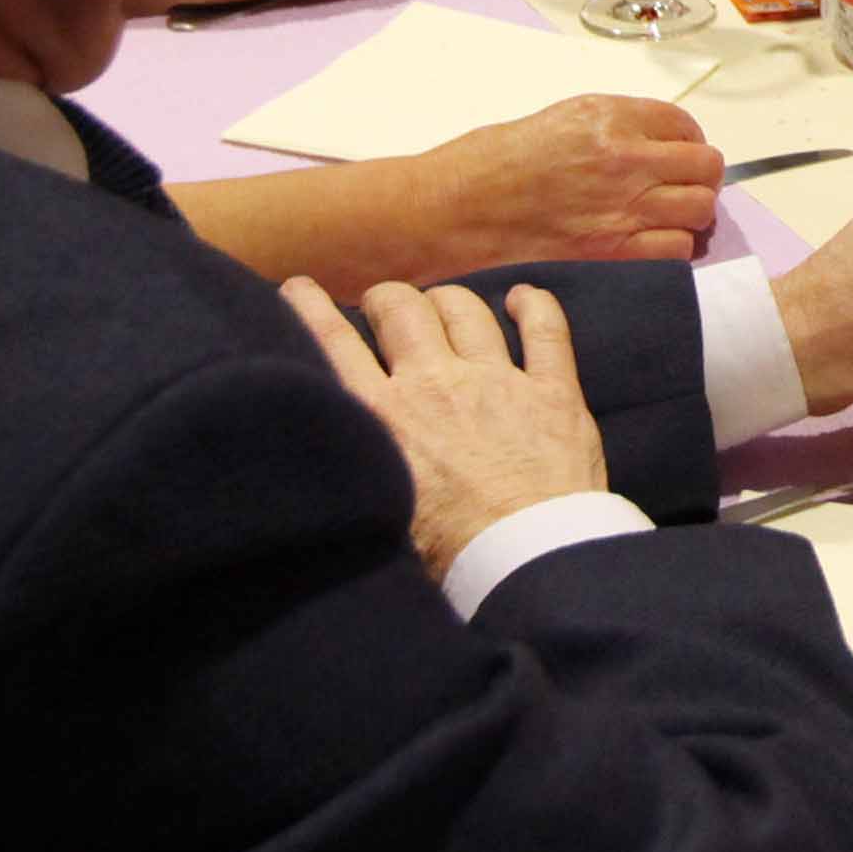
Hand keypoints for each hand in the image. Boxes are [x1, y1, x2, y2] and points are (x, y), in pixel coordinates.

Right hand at [282, 276, 603, 573]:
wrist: (525, 563)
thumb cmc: (446, 557)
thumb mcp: (375, 510)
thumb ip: (354, 466)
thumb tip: (334, 450)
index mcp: (384, 416)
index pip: (334, 342)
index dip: (310, 306)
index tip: (299, 288)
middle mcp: (435, 383)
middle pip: (402, 309)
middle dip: (388, 300)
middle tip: (386, 310)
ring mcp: (497, 381)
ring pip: (466, 310)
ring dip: (448, 300)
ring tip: (442, 306)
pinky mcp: (552, 392)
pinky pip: (546, 329)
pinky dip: (534, 306)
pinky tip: (524, 298)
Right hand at [419, 94, 723, 265]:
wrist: (454, 210)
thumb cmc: (489, 164)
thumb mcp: (556, 120)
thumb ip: (610, 129)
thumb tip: (650, 145)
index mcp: (608, 117)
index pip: (683, 125)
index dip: (688, 142)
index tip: (680, 155)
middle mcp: (624, 158)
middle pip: (705, 167)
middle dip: (698, 178)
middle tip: (680, 189)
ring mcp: (623, 209)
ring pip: (700, 210)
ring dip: (690, 216)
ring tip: (667, 219)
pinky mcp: (614, 253)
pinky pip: (678, 251)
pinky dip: (671, 250)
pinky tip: (647, 246)